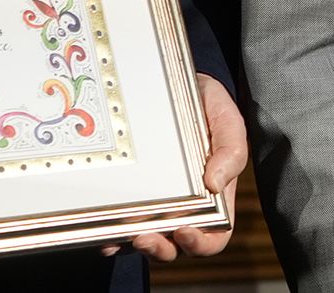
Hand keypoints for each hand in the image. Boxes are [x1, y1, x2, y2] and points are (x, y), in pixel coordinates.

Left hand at [105, 73, 246, 260]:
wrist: (176, 85)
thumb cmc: (209, 108)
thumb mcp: (228, 123)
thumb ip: (231, 151)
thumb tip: (215, 184)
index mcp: (214, 199)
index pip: (213, 236)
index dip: (200, 243)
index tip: (185, 230)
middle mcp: (184, 208)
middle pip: (174, 246)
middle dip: (160, 249)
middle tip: (145, 237)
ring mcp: (155, 205)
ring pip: (145, 241)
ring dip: (132, 245)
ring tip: (121, 236)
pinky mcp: (130, 196)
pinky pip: (118, 225)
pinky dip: (110, 236)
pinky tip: (102, 234)